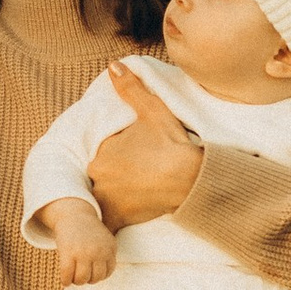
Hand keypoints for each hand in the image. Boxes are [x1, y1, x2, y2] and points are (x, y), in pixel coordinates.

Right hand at [45, 198, 115, 286]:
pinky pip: (67, 276)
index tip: (90, 272)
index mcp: (110, 247)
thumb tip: (99, 278)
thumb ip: (105, 256)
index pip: (108, 272)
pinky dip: (65, 281)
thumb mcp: (104, 240)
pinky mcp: (68, 253)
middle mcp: (99, 251)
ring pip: (82, 279)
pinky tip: (64, 280)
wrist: (73, 214)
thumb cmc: (87, 231)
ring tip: (72, 276)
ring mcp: (84, 252)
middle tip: (80, 275)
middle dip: (87, 279)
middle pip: (95, 278)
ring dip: (76, 281)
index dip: (98, 275)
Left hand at [87, 64, 203, 228]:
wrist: (192, 179)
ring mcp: (108, 201)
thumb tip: (112, 66)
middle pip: (99, 175)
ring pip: (101, 197)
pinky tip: (114, 220)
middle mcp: (98, 178)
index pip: (102, 153)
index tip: (133, 153)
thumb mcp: (152, 111)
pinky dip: (106, 223)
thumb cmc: (172, 144)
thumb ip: (130, 88)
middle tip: (135, 173)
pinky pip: (104, 223)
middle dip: (112, 173)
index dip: (116, 152)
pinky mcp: (119, 219)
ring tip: (130, 192)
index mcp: (101, 154)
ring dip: (110, 195)